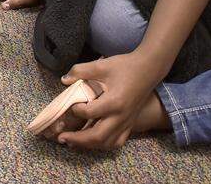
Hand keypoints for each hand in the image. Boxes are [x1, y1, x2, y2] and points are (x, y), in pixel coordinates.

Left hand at [52, 51, 170, 150]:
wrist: (149, 69)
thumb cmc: (126, 66)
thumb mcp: (102, 65)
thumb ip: (81, 71)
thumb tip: (64, 80)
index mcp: (114, 102)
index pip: (90, 112)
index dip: (76, 110)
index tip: (71, 105)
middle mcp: (121, 116)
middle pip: (98, 136)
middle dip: (77, 140)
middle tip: (61, 138)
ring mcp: (127, 122)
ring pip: (107, 143)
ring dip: (89, 145)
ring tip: (73, 142)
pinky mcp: (130, 124)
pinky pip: (117, 141)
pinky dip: (103, 144)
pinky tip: (93, 141)